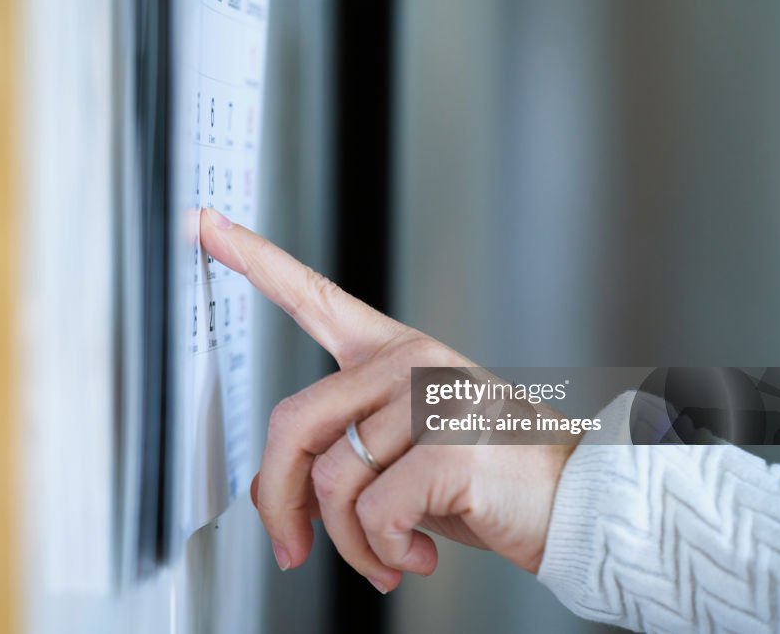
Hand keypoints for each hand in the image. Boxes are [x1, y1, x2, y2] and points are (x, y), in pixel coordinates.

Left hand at [200, 208, 580, 593]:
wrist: (573, 504)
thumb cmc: (486, 480)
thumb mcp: (399, 462)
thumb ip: (335, 460)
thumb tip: (269, 490)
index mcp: (394, 354)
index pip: (313, 296)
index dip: (255, 260)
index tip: (207, 223)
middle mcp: (408, 363)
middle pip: (293, 422)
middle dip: (280, 500)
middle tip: (290, 545)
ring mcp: (431, 397)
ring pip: (334, 480)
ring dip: (350, 543)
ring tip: (386, 556)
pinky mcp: (450, 444)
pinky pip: (375, 511)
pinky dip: (385, 552)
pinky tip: (418, 555)